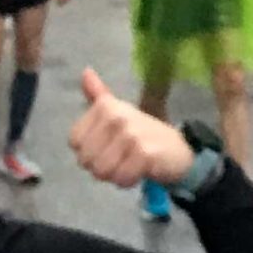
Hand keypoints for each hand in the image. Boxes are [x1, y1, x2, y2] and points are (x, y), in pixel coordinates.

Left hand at [69, 69, 192, 189]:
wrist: (178, 151)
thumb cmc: (143, 134)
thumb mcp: (119, 112)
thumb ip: (98, 95)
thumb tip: (85, 71)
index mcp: (105, 106)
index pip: (75, 142)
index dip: (88, 152)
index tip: (107, 146)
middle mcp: (117, 116)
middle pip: (86, 159)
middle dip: (100, 167)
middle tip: (121, 159)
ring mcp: (131, 134)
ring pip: (101, 171)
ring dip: (115, 175)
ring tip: (130, 165)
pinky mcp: (145, 153)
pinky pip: (121, 178)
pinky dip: (128, 181)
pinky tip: (140, 171)